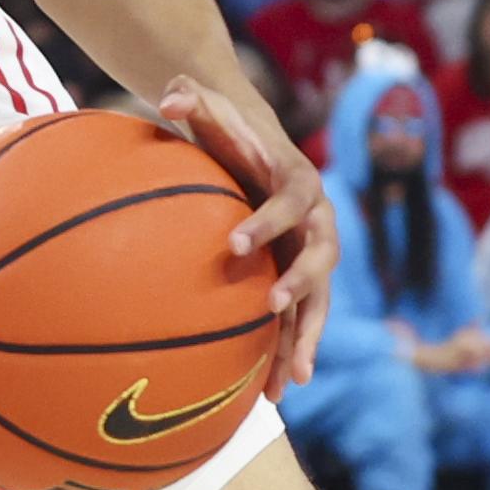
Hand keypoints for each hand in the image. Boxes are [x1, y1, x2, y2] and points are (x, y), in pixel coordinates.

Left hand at [158, 74, 336, 386]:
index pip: (290, 202)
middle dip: (300, 282)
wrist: (261, 154)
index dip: (267, 222)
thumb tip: (169, 93)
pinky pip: (302, 323)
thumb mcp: (214, 113)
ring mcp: (314, 258)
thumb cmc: (233, 136)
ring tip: (293, 381)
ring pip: (319, 304)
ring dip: (307, 339)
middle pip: (321, 257)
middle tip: (271, 304)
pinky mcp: (302, 283)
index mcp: (299, 183)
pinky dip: (292, 355)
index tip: (234, 243)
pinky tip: (275, 396)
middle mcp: (318, 224)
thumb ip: (194, 101)